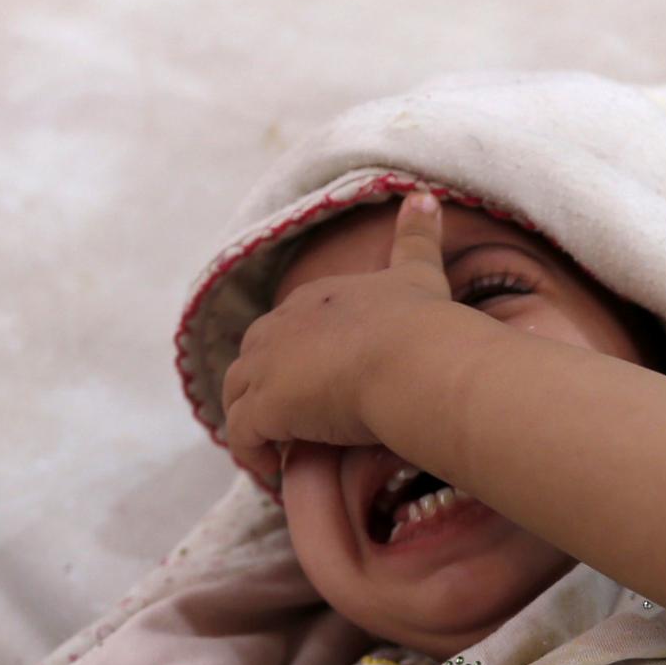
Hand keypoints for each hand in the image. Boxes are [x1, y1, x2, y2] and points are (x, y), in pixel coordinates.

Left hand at [221, 189, 467, 484]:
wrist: (413, 358)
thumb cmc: (423, 325)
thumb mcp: (419, 273)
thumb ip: (418, 236)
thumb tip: (426, 194)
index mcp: (314, 299)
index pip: (286, 329)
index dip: (295, 361)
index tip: (314, 389)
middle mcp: (282, 326)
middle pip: (252, 360)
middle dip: (264, 390)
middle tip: (290, 426)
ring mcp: (268, 365)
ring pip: (239, 397)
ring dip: (253, 425)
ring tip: (278, 452)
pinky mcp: (264, 406)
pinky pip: (241, 436)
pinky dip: (252, 453)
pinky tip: (273, 470)